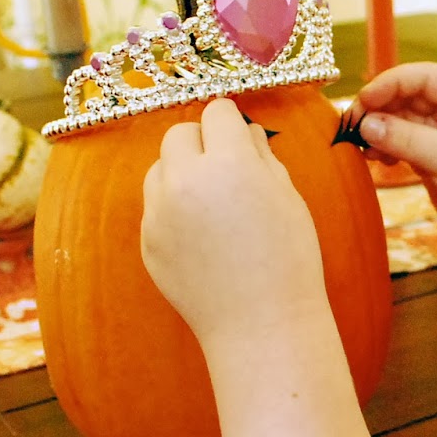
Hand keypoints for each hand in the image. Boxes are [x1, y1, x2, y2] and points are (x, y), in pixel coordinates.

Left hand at [140, 98, 332, 356]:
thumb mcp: (288, 198)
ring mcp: (160, 214)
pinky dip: (174, 209)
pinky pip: (155, 206)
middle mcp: (185, 182)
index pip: (217, 112)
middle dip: (202, 141)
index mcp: (229, 164)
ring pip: (160, 168)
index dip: (231, 120)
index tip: (238, 132)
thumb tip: (245, 131)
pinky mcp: (148, 242)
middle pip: (179, 133)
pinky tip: (203, 236)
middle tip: (226, 164)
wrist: (261, 324)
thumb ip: (262, 156)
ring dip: (182, 171)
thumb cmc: (288, 261)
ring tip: (212, 202)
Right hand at [349, 63, 436, 247]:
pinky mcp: (433, 157)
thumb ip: (408, 139)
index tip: (363, 101)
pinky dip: (385, 148)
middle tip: (351, 127)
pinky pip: (401, 143)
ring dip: (378, 130)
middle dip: (379, 109)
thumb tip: (367, 124)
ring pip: (400, 120)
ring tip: (361, 148)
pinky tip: (374, 160)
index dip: (389, 84)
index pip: (422, 77)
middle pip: (406, 96)